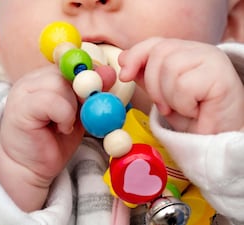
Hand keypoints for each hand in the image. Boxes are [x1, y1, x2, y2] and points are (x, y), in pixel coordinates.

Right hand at [0, 65, 83, 210]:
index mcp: (46, 78)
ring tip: (67, 124)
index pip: (71, 61)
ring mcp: (24, 91)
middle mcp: (33, 79)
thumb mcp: (79, 114)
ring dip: (73, 106)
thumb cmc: (55, 140)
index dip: (87, 73)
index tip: (97, 90)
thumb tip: (110, 73)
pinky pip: (52, 101)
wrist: (30, 166)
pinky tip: (62, 128)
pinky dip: (64, 116)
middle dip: (83, 91)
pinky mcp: (21, 107)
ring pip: (60, 83)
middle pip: (66, 69)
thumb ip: (91, 95)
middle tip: (84, 111)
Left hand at [119, 38, 243, 133]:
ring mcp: (211, 59)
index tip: (124, 75)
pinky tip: (196, 109)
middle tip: (165, 106)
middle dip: (153, 85)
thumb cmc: (192, 116)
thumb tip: (124, 59)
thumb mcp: (162, 94)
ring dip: (169, 97)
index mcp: (185, 52)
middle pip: (159, 53)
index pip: (155, 43)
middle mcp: (199, 51)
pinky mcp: (219, 74)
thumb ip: (145, 75)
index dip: (136, 56)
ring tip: (183, 107)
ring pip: (171, 67)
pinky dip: (183, 104)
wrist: (217, 137)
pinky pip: (184, 84)